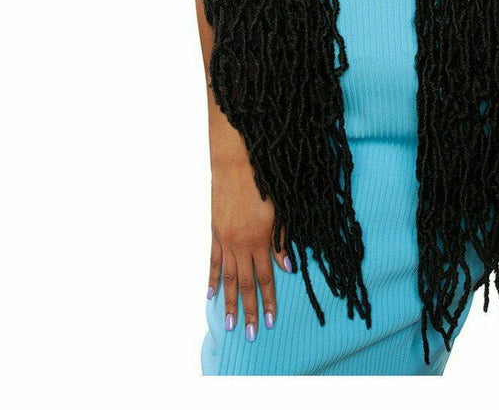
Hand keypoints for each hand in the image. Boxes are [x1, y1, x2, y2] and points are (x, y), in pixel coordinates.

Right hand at [208, 159, 291, 341]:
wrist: (237, 164)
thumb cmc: (264, 184)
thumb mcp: (280, 211)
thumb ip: (283, 241)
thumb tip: (288, 268)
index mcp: (261, 239)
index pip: (266, 278)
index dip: (269, 300)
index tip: (271, 321)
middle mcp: (242, 244)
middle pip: (245, 284)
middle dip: (250, 310)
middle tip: (251, 334)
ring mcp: (226, 240)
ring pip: (227, 278)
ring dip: (229, 302)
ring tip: (230, 325)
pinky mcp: (215, 232)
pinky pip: (213, 261)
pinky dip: (212, 278)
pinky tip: (210, 294)